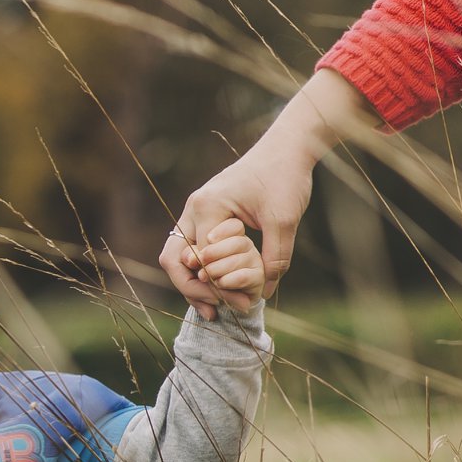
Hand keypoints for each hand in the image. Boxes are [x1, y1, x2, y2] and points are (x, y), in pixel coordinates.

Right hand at [159, 68, 369, 318]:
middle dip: (191, 290)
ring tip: (211, 308)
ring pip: (178, 256)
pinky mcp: (206, 214)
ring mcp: (195, 211)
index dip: (216, 286)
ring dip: (192, 283)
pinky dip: (200, 269)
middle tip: (212, 314)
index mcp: (207, 207)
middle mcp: (193, 209)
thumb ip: (274, 257)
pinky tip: (216, 287)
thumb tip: (266, 292)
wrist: (287, 147)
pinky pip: (191, 247)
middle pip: (174, 260)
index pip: (199, 259)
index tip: (240, 304)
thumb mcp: (285, 220)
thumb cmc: (285, 177)